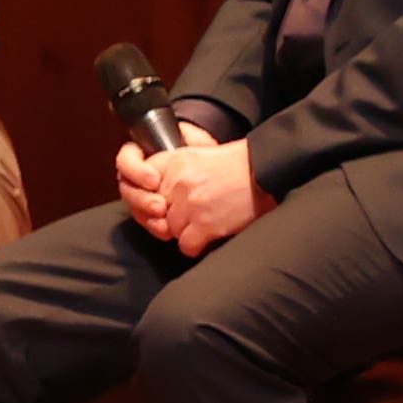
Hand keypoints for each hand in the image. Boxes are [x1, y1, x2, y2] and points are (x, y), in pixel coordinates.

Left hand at [118, 116, 273, 259]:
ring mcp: (188, 204)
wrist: (264, 171)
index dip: (148, 202)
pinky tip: (209, 236)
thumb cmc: (234, 166)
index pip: (138, 189)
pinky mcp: (204, 224)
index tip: (161, 207)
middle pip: (155, 213)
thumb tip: (154, 196)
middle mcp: (175, 183)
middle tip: (190, 217)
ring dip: (186, 231)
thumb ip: (171, 173)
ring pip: (170, 231)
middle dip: (171, 218)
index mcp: (169, 162)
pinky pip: (186, 245)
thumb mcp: (195, 156)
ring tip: (205, 224)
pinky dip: (196, 245)